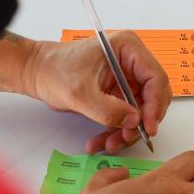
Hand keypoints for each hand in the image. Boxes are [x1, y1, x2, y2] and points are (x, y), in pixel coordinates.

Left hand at [29, 31, 172, 152]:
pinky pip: (127, 116)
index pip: (155, 78)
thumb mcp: (80, 93)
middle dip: (141, 121)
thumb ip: (108, 109)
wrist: (37, 73)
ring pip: (141, 110)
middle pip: (153, 96)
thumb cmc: (54, 70)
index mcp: (128, 48)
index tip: (147, 127)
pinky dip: (117, 130)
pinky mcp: (120, 92)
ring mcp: (127, 78)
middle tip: (129, 138)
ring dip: (128, 131)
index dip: (155, 105)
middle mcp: (132, 62)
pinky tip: (103, 141)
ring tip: (110, 144)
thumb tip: (133, 122)